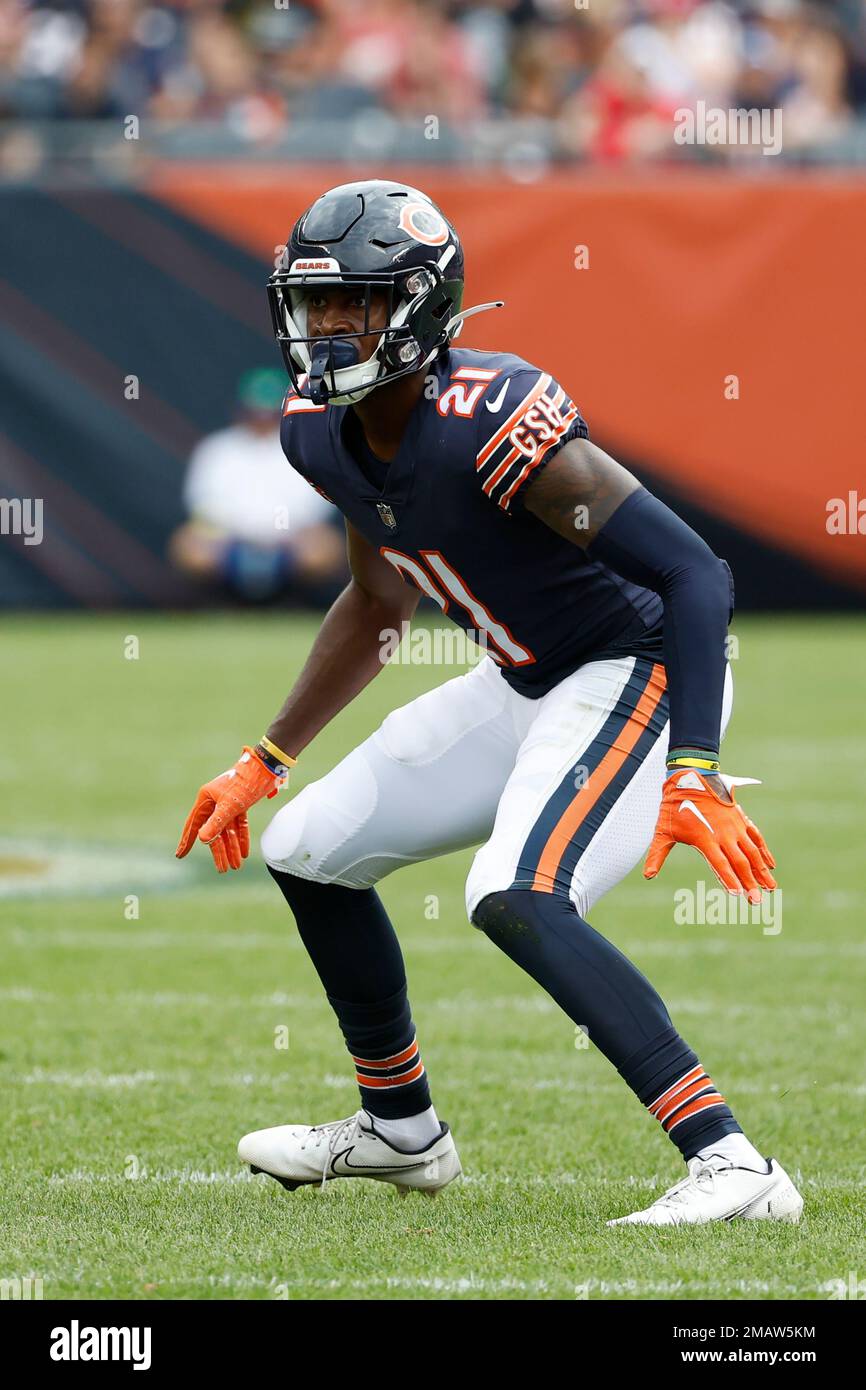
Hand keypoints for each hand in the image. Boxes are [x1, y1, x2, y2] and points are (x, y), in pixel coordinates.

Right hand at [176, 747, 286, 872]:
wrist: (266, 768)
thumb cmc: (245, 782)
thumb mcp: (230, 805)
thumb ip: (217, 822)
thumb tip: (202, 839)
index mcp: (206, 799)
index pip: (194, 824)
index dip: (187, 840)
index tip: (180, 855)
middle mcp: (215, 802)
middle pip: (214, 831)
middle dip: (219, 851)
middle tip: (223, 870)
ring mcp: (228, 804)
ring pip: (228, 830)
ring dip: (232, 848)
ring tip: (236, 866)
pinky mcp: (240, 804)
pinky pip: (239, 825)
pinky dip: (241, 838)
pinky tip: (244, 853)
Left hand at [644, 769, 775, 902]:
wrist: (691, 776)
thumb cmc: (674, 806)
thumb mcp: (662, 830)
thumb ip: (657, 855)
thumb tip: (647, 876)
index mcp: (704, 838)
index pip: (719, 864)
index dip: (728, 880)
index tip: (738, 894)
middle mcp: (723, 834)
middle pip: (739, 862)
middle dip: (749, 883)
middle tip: (757, 902)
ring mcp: (734, 826)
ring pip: (752, 852)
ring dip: (762, 871)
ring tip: (771, 888)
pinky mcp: (740, 819)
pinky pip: (756, 837)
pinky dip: (764, 852)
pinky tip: (771, 866)